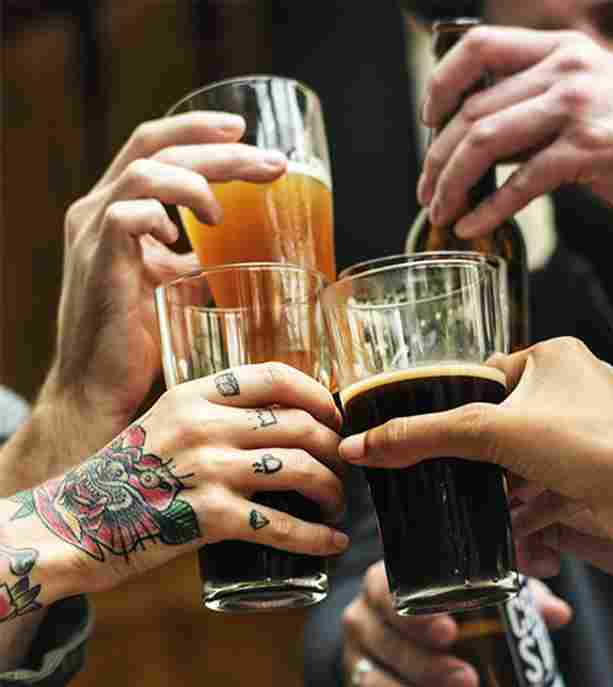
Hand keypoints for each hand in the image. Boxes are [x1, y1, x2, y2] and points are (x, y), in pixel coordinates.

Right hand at [0, 363, 346, 607]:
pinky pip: (282, 526)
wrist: (72, 523)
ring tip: (336, 504)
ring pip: (301, 469)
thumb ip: (212, 414)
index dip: (319, 394)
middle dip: (335, 450)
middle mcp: (205, 425)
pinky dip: (317, 537)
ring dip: (333, 490)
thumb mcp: (164, 421)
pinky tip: (333, 543)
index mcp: (195, 394)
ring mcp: (209, 469)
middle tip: (342, 468)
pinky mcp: (209, 518)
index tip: (336, 416)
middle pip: (301, 425)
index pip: (275, 376)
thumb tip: (277, 421)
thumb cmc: (123, 475)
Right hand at [48, 111, 286, 445]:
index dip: (197, 129)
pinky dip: (163, 217)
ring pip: (145, 171)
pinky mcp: (99, 262)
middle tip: (273, 162)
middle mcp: (98, 210)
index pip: (154, 145)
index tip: (245, 130)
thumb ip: (192, 260)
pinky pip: (128, 216)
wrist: (98, 386)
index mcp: (116, 210)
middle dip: (221, 148)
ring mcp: (94, 233)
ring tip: (224, 212)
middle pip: (157, 147)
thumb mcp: (171, 285)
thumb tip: (234, 250)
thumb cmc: (135, 338)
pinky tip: (185, 239)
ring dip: (198, 180)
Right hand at [339, 338, 612, 587]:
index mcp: (552, 361)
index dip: (451, 409)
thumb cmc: (593, 445)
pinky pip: (536, 513)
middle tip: (441, 491)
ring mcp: (576, 452)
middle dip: (472, 472)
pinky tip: (524, 548)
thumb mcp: (492, 430)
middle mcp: (567, 402)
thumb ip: (421, 437)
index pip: (482, 378)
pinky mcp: (583, 496)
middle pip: (493, 436)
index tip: (419, 439)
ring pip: (512, 480)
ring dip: (498, 509)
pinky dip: (524, 534)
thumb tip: (358, 446)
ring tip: (485, 524)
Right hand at [340, 561, 569, 686]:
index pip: (390, 590)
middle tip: (468, 682)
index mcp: (386, 583)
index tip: (451, 631)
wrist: (407, 641)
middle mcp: (363, 618)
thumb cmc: (449, 609)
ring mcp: (355, 660)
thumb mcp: (481, 595)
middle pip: (386, 642)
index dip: (416, 613)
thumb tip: (556, 614)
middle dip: (427, 666)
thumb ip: (516, 597)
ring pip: (375, 685)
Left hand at [418, 26, 612, 236]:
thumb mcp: (579, 107)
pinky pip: (522, 181)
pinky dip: (490, 209)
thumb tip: (470, 144)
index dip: (441, 84)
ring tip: (440, 213)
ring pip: (487, 140)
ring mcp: (580, 105)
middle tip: (425, 192)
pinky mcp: (592, 147)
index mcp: (560, 49)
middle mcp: (566, 67)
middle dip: (437, 158)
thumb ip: (529, 113)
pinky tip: (473, 228)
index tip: (428, 123)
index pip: (478, 46)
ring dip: (452, 183)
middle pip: (473, 109)